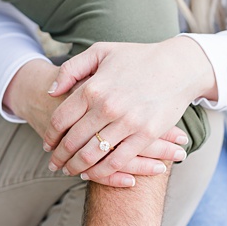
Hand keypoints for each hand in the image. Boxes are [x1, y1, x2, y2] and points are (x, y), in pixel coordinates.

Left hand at [3, 59, 185, 186]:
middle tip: (54, 165)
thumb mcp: (102, 52)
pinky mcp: (146, 134)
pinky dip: (101, 171)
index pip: (61, 120)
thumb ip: (72, 69)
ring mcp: (127, 122)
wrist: (178, 66)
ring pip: (92, 154)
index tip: (48, 145)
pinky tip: (92, 173)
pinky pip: (117, 160)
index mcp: (93, 88)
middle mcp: (107, 106)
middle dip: (60, 157)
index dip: (51, 136)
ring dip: (77, 167)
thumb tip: (51, 91)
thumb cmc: (139, 57)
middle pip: (73, 141)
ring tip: (71, 171)